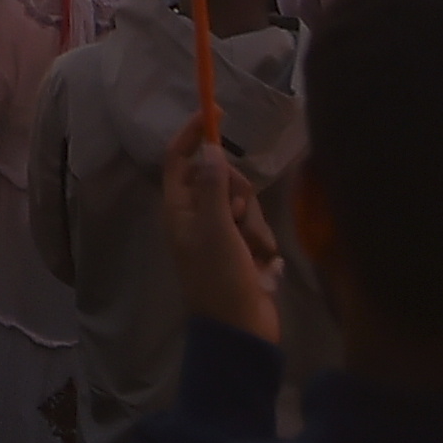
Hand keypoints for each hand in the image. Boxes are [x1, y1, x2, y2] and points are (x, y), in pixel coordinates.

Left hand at [158, 115, 281, 345]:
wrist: (241, 331)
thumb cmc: (220, 279)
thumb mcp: (216, 229)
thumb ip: (212, 186)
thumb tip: (208, 147)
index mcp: (179, 209)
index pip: (180, 158)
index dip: (194, 133)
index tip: (217, 111)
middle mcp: (197, 217)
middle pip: (219, 177)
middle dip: (236, 192)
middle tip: (236, 214)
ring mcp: (221, 235)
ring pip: (243, 203)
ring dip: (253, 224)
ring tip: (252, 250)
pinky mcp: (243, 250)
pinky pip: (257, 228)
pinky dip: (263, 244)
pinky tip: (263, 266)